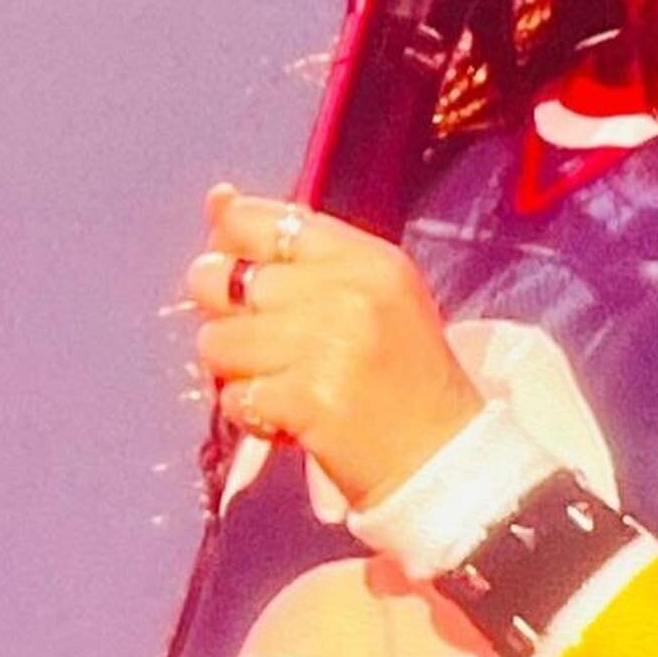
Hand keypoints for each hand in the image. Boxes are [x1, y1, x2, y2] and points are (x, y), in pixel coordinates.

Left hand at [186, 184, 482, 508]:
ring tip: (278, 382)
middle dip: (227, 315)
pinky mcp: (307, 399)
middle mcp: (348, 291)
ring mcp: (327, 345)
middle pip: (228, 279)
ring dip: (236, 370)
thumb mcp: (368, 293)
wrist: (441, 458)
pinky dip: (250, 412)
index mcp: (367, 258)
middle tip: (263, 342)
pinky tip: (284, 416)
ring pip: (218, 341)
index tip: (238, 269)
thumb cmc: (401, 375)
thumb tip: (216, 199)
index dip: (232, 242)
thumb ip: (294, 251)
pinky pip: (233, 396)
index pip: (267, 222)